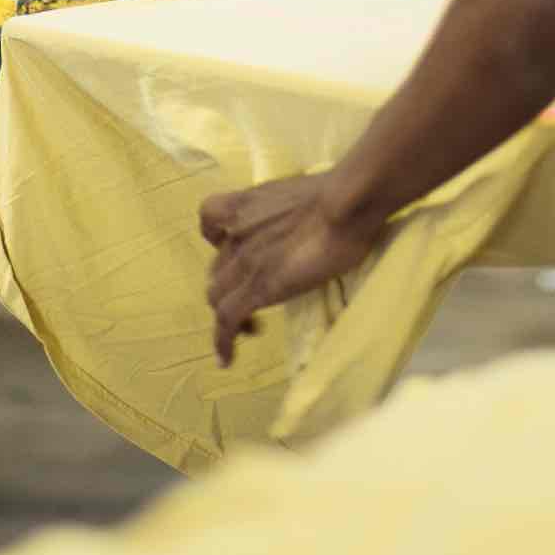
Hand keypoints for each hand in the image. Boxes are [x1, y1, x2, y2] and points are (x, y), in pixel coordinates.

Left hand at [201, 174, 381, 365]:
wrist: (345, 206)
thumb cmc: (341, 195)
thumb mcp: (305, 195)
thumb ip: (294, 211)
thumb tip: (314, 222)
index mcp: (248, 205)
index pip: (209, 218)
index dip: (217, 238)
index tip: (235, 248)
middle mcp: (238, 233)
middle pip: (218, 267)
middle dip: (230, 286)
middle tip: (257, 296)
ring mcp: (245, 262)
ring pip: (217, 297)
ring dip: (228, 315)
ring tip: (252, 327)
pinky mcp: (258, 288)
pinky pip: (226, 320)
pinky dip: (223, 341)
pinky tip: (227, 359)